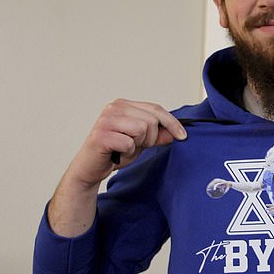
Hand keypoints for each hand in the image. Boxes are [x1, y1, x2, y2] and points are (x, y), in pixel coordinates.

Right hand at [67, 99, 186, 188]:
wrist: (90, 168)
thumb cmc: (114, 152)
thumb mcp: (141, 142)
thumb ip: (158, 135)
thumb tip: (175, 133)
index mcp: (124, 105)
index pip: (155, 109)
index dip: (171, 122)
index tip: (182, 135)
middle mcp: (114, 108)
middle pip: (151, 120)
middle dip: (150, 138)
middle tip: (137, 146)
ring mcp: (106, 120)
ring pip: (142, 129)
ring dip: (138, 144)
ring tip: (126, 148)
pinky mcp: (101, 135)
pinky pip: (129, 143)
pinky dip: (127, 152)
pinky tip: (117, 153)